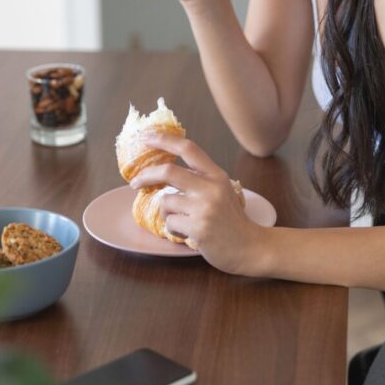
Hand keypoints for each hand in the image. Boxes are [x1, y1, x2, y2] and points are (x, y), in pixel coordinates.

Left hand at [129, 132, 262, 274]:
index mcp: (217, 175)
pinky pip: (170, 223)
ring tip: (183, 221)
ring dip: (167, 213)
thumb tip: (163, 171)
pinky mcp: (198, 228)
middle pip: (168, 171)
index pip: (189, 149)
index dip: (165, 140)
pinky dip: (174, 229)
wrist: (249, 247)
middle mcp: (211, 188)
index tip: (146, 137)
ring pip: (165, 202)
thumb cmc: (231, 220)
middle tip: (135, 182)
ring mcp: (204, 208)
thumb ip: (199, 179)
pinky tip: (190, 233)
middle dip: (146, 175)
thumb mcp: (222, 190)